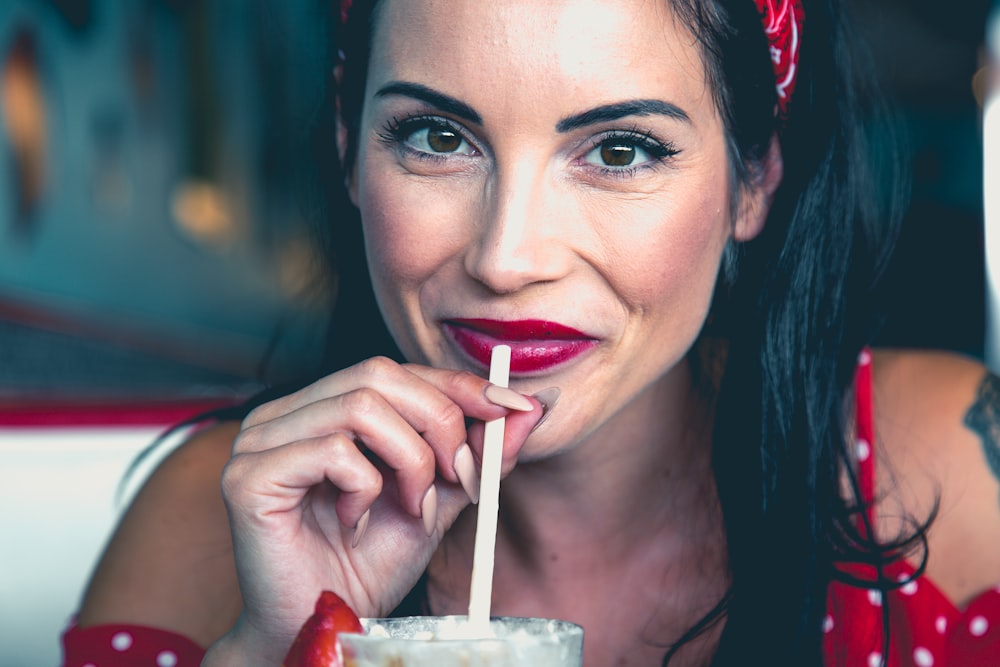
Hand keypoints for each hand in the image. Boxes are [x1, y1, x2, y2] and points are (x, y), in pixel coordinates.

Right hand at [215, 357, 542, 661]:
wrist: (321, 627)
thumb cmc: (368, 564)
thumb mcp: (437, 499)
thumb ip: (473, 453)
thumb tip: (526, 409)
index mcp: (321, 408)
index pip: (395, 370)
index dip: (457, 384)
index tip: (512, 407)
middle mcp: (285, 413)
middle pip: (378, 374)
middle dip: (438, 422)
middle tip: (460, 475)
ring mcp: (259, 440)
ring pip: (362, 407)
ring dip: (410, 460)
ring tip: (412, 507)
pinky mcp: (248, 476)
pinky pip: (334, 452)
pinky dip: (367, 489)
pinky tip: (359, 524)